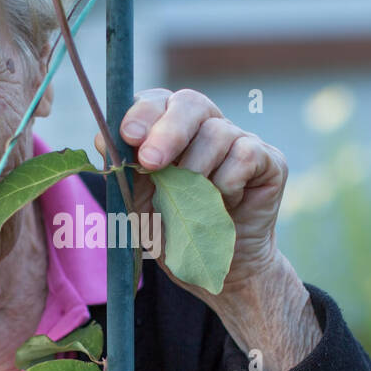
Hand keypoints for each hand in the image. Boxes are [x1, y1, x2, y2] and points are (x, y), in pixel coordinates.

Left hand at [94, 87, 286, 300]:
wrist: (217, 268)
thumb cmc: (175, 230)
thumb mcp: (140, 203)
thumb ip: (123, 171)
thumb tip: (101, 139)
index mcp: (169, 128)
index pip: (155, 101)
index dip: (142, 113)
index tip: (128, 137)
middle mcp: (205, 125)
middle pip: (190, 103)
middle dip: (167, 132)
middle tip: (151, 163)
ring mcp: (240, 138)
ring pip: (216, 133)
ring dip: (196, 174)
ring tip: (192, 205)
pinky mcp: (268, 158)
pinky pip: (244, 155)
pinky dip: (227, 184)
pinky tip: (225, 203)